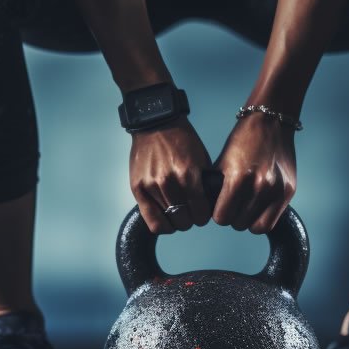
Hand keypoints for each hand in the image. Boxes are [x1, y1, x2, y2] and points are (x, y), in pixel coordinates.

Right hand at [129, 116, 212, 234]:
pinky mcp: (138, 188)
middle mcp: (169, 183)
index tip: (202, 214)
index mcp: (189, 175)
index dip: (203, 217)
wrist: (156, 123)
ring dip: (175, 221)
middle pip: (184, 221)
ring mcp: (152, 186)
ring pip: (168, 222)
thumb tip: (211, 206)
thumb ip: (205, 183)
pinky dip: (160, 224)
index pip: (200, 213)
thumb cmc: (181, 140)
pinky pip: (150, 220)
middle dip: (190, 220)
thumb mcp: (202, 159)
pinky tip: (165, 219)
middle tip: (190, 213)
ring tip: (177, 213)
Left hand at [212, 111, 296, 233]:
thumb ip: (216, 188)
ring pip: (254, 227)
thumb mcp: (222, 162)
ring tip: (245, 206)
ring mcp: (276, 190)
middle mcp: (259, 186)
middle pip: (237, 223)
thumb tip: (207, 210)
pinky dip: (261, 220)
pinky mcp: (288, 192)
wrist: (271, 122)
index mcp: (239, 177)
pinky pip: (271, 222)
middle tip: (233, 204)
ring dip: (247, 219)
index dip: (218, 214)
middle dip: (233, 216)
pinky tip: (258, 208)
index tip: (220, 207)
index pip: (222, 217)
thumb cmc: (243, 140)